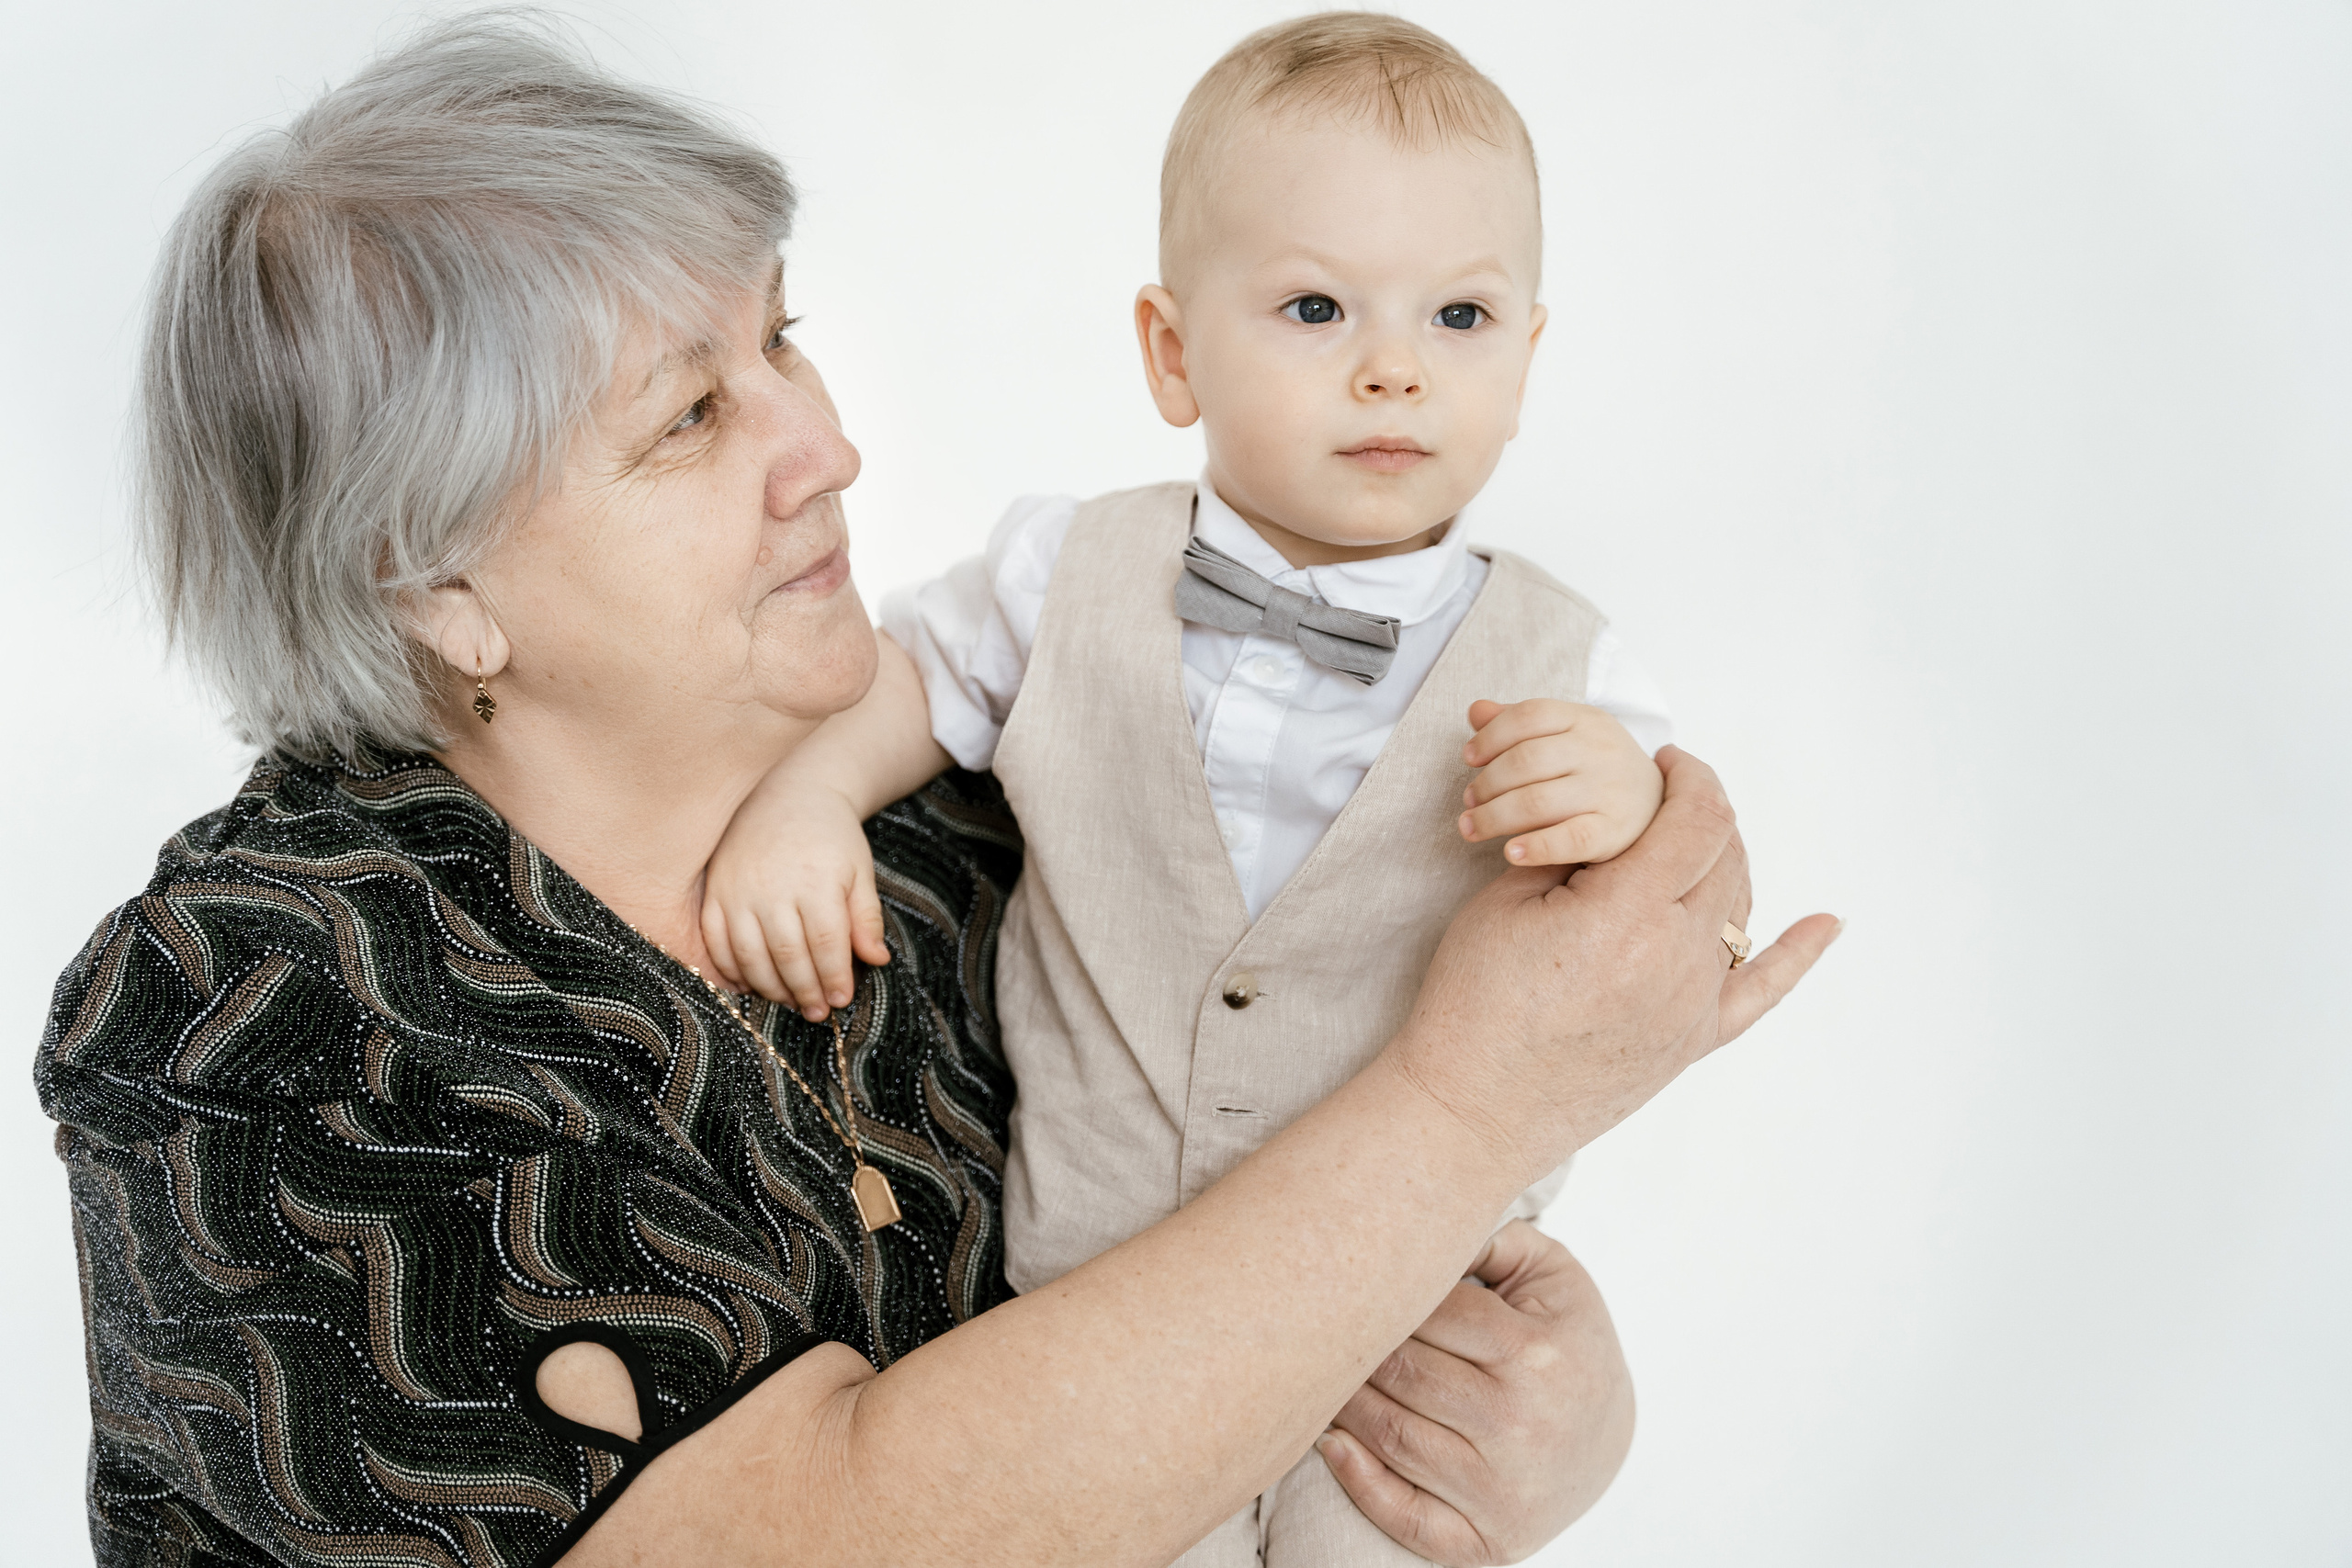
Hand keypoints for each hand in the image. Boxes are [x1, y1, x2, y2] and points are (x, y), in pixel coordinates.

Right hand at [701, 776, 888, 1018]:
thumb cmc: (833, 838)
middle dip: (805, 991)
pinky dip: (731, 969)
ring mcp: (738, 889)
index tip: (842, 999)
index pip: (825, 943)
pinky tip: (750, 984)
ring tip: (790, 1001)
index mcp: (815, 880)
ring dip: (770, 987)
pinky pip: (716, 941)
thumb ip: (866, 917)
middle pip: (788, 955)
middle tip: (817, 1012)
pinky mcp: (716, 891)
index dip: (834, 977)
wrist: (791, 794)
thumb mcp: (860, 872)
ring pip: (750, 954)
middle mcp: (773, 886)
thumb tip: (877, 960)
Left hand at [1317, 1223, 1632, 1564]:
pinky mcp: (1487, 1541)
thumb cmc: (1565, 1343)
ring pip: (1390, 1435)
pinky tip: (1332, 1441)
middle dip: (1356, 1343)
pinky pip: (1405, 1517)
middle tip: (1323, 1319)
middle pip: (1402, 1372)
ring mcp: (1503, 1491)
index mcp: (1537, 1354)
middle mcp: (1522, 1426)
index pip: (1433, 1312)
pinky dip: (1357, 1479)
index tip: (1364, 1276)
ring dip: (1343, 1400)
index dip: (1390, 1291)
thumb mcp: (1553, 1275)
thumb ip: (1494, 1237)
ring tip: (1322, 1370)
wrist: (1607, 1440)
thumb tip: (1419, 1219)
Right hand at [1403, 745, 1839, 1179]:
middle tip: (1663, 793)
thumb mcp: (1504, 903)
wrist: (1472, 1108)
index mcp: (1629, 916)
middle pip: (1725, 856)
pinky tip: (1824, 925)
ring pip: (1739, 907)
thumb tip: (1608, 814)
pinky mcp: (1694, 1041)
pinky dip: (1797, 954)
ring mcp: (1694, 1005)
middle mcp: (1678, 959)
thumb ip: (1568, 850)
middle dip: (1700, 811)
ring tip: (1690, 837)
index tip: (1666, 759)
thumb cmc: (1473, 1007)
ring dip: (1723, 859)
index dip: (1689, 776)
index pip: (1697, 819)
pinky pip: (1761, 991)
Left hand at [1459, 698, 1664, 865]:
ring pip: (1538, 802)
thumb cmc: (1594, 767)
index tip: (1468, 758)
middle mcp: (1599, 751)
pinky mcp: (1613, 831)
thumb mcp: (1565, 735)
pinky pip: (1570, 839)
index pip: (1529, 716)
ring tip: (1471, 828)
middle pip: (1526, 761)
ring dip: (1494, 817)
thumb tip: (1475, 711)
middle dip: (1486, 784)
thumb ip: (1518, 723)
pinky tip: (1510, 853)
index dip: (1491, 736)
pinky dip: (1536, 847)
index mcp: (1585, 719)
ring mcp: (1609, 791)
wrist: (1657, 803)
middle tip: (1468, 803)